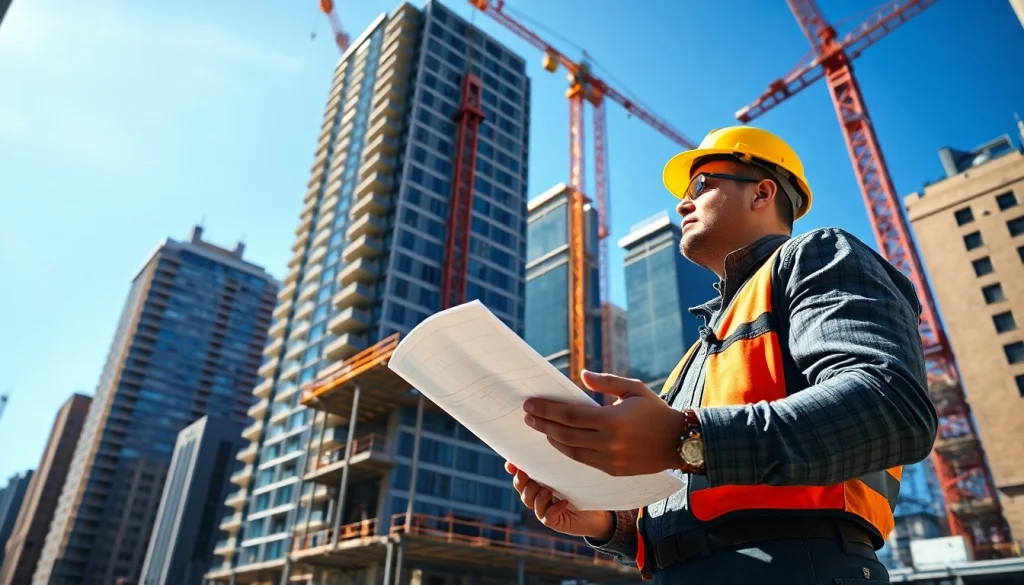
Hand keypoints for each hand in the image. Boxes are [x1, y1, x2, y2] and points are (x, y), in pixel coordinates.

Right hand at [505, 461, 613, 539]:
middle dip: (522, 482)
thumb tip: (557, 441)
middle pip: (522, 490)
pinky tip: (564, 502)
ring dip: (537, 496)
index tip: (510, 463)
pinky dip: (554, 509)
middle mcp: (538, 497)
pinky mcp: (554, 522)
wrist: (597, 515)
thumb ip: (560, 465)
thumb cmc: (582, 491)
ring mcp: (544, 511)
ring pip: (531, 503)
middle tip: (526, 474)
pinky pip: (547, 516)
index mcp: (539, 484)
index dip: (513, 470)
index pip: (521, 477)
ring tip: (547, 490)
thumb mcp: (571, 475)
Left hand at [524, 370, 686, 475]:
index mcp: (612, 420)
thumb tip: (582, 375)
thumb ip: (607, 382)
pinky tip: (559, 441)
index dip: (547, 411)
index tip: (530, 405)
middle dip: (543, 424)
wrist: (679, 442)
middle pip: (565, 434)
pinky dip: (568, 451)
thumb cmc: (656, 411)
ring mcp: (610, 460)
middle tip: (527, 416)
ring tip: (540, 428)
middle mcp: (609, 443)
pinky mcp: (613, 471)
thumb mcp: (634, 389)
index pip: (570, 416)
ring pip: (571, 451)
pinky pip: (584, 461)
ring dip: (552, 439)